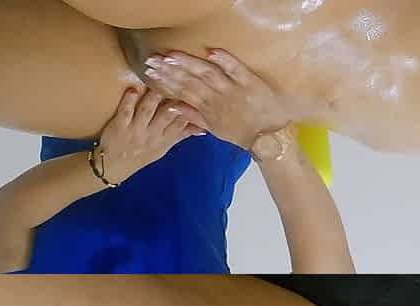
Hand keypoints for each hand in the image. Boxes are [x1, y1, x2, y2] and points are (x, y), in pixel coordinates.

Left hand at [99, 89, 205, 182]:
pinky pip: (125, 111)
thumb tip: (203, 126)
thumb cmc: (141, 155)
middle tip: (178, 83)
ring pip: (147, 110)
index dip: (188, 109)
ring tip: (158, 82)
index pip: (181, 123)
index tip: (195, 94)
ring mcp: (135, 130)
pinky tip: (133, 89)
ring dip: (153, 96)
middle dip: (174, 100)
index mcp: (164, 140)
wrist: (114, 165)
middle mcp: (152, 135)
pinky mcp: (119, 125)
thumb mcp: (164, 148)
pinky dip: (128, 100)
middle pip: (166, 115)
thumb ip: (182, 135)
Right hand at [143, 49, 292, 149]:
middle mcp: (217, 98)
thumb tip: (174, 107)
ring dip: (188, 64)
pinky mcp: (250, 83)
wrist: (270, 138)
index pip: (182, 92)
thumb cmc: (243, 133)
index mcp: (208, 109)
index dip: (165, 82)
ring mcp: (233, 90)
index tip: (148, 71)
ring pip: (207, 75)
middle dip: (170, 71)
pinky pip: (236, 70)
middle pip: (190, 82)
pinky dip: (224, 61)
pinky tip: (211, 52)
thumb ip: (195, 118)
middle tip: (152, 60)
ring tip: (171, 56)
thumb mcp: (216, 130)